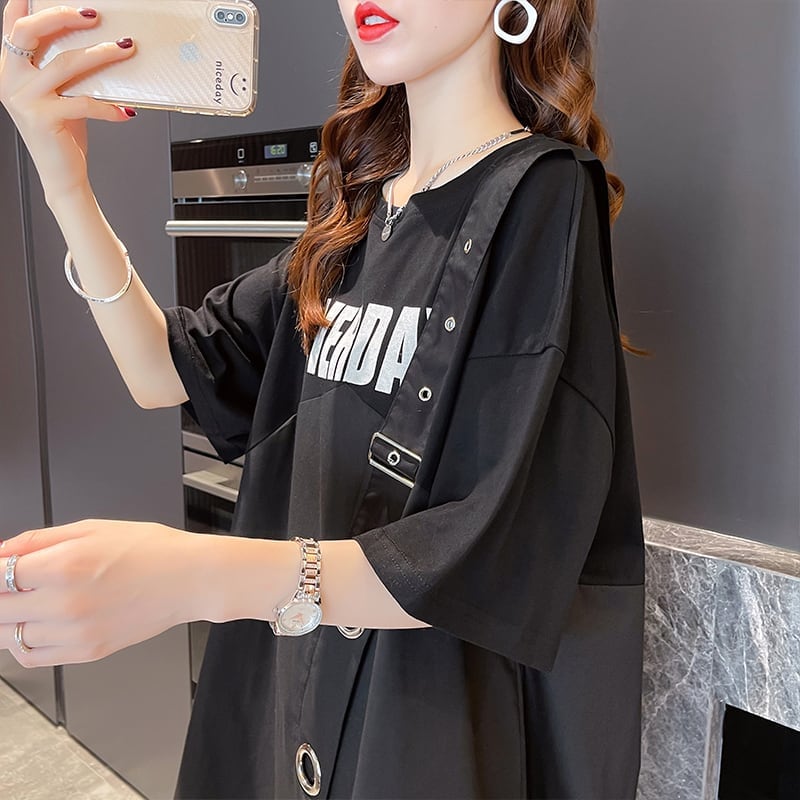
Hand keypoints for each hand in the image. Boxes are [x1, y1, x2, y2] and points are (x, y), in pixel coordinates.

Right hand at [0, 0, 136, 200]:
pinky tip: (126, 111)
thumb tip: (91, 36)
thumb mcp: (58, 92)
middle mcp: (10, 79)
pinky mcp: (44, 118)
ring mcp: (24, 98)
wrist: (62, 174)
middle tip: (94, 15)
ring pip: (65, 63)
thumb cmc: (63, 132)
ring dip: (101, 54)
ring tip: (124, 49)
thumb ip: (61, 65)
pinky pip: (83, 103)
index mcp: (10, 67)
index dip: (30, 4)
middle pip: (30, 32)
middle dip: (63, 17)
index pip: (12, 22)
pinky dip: (109, 107)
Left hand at [0, 519, 200, 667]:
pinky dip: (20, 643)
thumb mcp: (92, 528)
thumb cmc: (152, 549)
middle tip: (9, 585)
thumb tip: (1, 551)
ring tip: (20, 603)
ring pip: (8, 636)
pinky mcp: (87, 651)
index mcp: (64, 565)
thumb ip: (38, 540)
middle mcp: (65, 604)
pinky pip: (32, 656)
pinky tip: (32, 625)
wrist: (190, 578)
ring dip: (6, 618)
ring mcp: (75, 633)